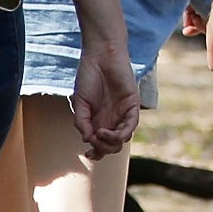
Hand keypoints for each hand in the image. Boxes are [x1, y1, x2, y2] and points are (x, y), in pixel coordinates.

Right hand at [70, 45, 139, 159]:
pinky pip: (131, 126)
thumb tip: (87, 140)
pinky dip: (120, 133)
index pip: (102, 144)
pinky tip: (106, 131)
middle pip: (112, 146)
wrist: (100, 57)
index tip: (87, 154)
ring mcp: (123, 114)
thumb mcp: (80, 103)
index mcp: (99, 121)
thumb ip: (81, 122)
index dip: (96, 153)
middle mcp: (112, 120)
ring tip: (99, 133)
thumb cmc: (88, 78)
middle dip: (103, 149)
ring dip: (110, 142)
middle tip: (93, 140)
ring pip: (123, 139)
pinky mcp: (132, 106)